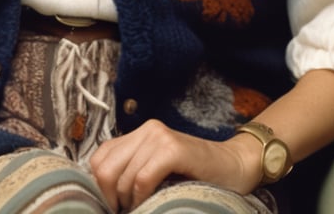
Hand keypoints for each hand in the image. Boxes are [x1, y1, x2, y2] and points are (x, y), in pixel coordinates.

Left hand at [89, 120, 258, 211]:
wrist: (235, 166)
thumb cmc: (196, 176)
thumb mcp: (157, 170)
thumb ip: (133, 172)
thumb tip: (103, 194)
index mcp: (138, 133)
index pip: (98, 158)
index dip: (99, 186)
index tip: (113, 205)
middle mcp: (146, 129)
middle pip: (104, 167)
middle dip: (110, 197)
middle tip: (125, 210)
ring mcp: (159, 136)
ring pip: (122, 175)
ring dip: (128, 201)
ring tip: (142, 208)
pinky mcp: (172, 148)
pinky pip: (142, 178)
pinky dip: (141, 197)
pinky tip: (151, 203)